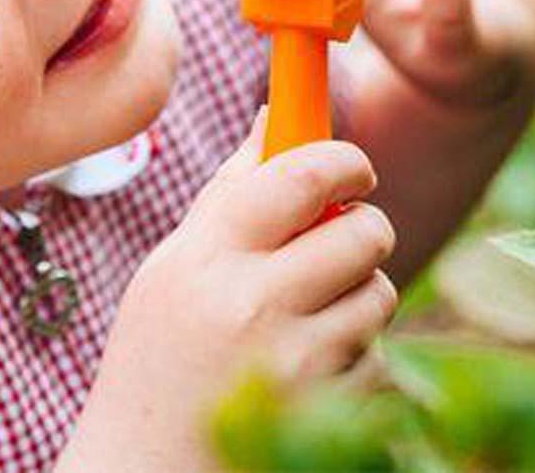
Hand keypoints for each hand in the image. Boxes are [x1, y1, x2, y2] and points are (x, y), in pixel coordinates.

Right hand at [61, 110, 396, 471]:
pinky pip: (379, 362)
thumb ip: (229, 194)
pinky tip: (306, 373)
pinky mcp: (329, 417)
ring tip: (308, 317)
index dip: (344, 160)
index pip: (300, 175)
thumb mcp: (174, 269)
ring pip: (378, 295)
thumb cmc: (155, 360)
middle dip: (363, 229)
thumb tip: (274, 117)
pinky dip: (356, 360)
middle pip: (362, 232)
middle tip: (341, 239)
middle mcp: (251, 304)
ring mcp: (295, 366)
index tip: (354, 167)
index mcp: (205, 257)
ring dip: (359, 297)